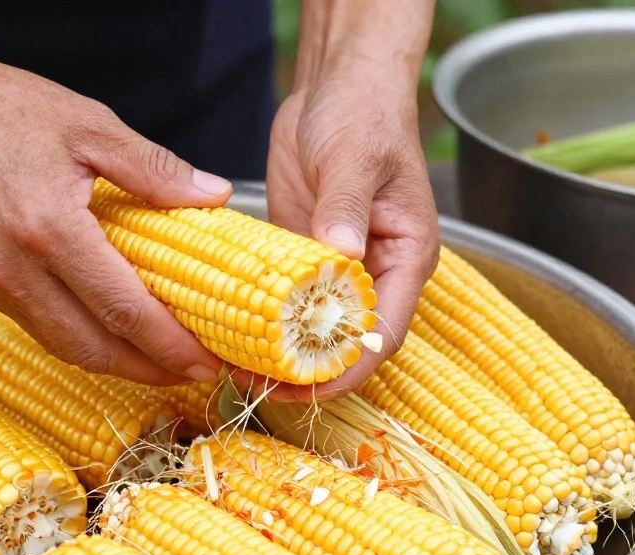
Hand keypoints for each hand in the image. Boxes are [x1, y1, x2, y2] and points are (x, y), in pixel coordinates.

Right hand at [0, 50, 232, 386]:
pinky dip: (78, 339)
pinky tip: (106, 329)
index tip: (206, 360)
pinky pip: (36, 327)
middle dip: (149, 370)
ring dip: (114, 363)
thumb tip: (214, 194)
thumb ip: (153, 168)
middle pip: (94, 348)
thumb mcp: (87, 124)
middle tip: (192, 373)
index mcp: (49, 229)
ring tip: (157, 360)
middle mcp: (15, 269)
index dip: (170, 344)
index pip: (123, 310)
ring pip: (63, 347)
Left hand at [234, 65, 439, 403]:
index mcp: (405, 257)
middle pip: (346, 343)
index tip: (306, 386)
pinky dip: (261, 321)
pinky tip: (229, 332)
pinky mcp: (302, 255)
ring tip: (236, 370)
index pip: (383, 332)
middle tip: (257, 386)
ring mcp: (336, 267)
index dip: (347, 367)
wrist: (337, 87)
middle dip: (307, 372)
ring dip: (279, 353)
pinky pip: (283, 300)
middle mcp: (374, 272)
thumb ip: (347, 207)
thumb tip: (339, 256)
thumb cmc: (363, 114)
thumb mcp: (353, 157)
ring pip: (311, 328)